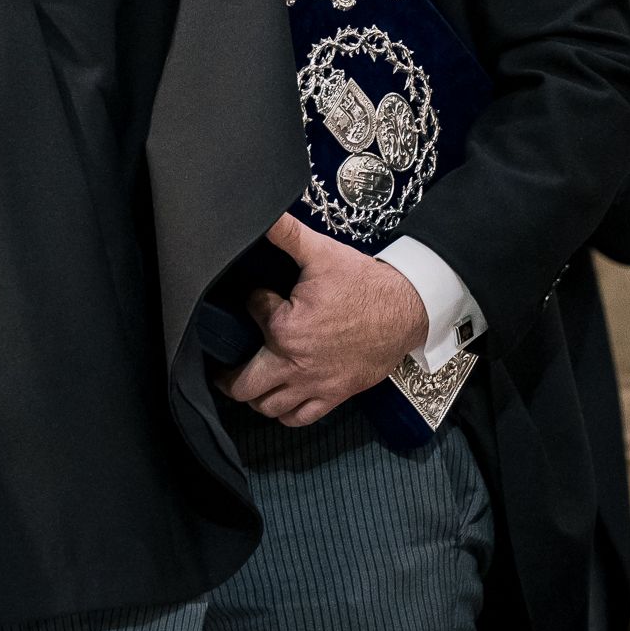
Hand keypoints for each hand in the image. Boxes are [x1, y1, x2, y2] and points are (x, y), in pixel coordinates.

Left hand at [222, 215, 429, 427]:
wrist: (407, 309)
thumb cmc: (364, 284)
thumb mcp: (321, 253)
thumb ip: (286, 234)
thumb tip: (262, 213)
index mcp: (285, 328)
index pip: (251, 314)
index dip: (252, 302)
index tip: (260, 297)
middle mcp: (295, 363)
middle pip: (245, 384)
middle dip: (228, 377)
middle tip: (222, 368)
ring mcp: (314, 384)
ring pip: (269, 406)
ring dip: (254, 397)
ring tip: (248, 383)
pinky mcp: (334, 395)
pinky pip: (300, 417)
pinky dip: (284, 414)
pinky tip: (279, 401)